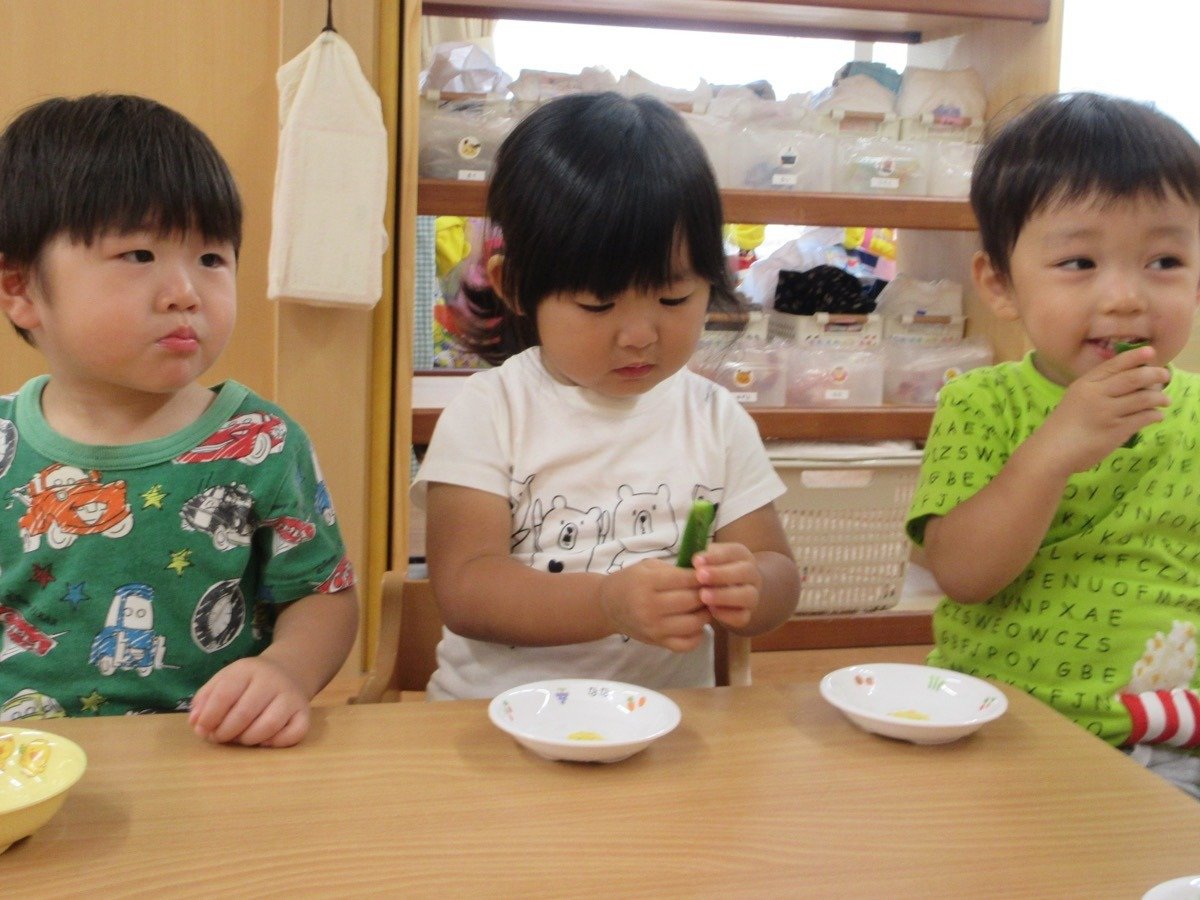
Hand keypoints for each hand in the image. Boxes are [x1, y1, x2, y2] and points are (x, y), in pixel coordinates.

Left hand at [188, 656, 310, 747]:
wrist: (288, 671)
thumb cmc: (248, 682)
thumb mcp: (224, 680)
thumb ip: (205, 699)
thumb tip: (195, 722)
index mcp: (247, 669)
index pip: (224, 695)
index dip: (209, 717)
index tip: (202, 729)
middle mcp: (272, 680)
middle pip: (245, 713)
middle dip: (225, 732)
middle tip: (219, 738)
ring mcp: (291, 696)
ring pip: (269, 725)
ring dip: (248, 740)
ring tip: (240, 738)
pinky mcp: (305, 712)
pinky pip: (294, 733)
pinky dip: (277, 742)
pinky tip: (264, 741)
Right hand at [599, 558, 712, 651]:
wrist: (608, 606)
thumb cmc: (631, 581)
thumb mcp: (648, 567)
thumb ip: (674, 570)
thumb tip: (705, 575)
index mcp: (647, 583)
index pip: (685, 579)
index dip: (702, 576)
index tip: (709, 574)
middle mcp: (649, 607)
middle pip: (692, 601)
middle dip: (706, 594)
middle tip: (711, 590)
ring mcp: (654, 628)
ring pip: (693, 623)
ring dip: (705, 614)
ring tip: (705, 606)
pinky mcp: (657, 642)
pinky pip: (686, 644)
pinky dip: (697, 635)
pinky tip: (696, 624)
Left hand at [692, 542, 761, 630]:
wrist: (725, 592)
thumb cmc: (710, 571)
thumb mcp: (707, 560)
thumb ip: (703, 560)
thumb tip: (698, 562)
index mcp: (741, 556)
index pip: (734, 552)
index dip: (716, 556)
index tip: (696, 561)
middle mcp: (752, 574)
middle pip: (745, 571)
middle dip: (721, 574)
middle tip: (700, 576)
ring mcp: (752, 595)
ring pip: (748, 595)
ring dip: (725, 595)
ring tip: (704, 596)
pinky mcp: (747, 614)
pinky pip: (742, 616)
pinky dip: (727, 614)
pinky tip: (711, 610)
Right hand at [1033, 345, 1168, 474]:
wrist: (1052, 451)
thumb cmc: (1063, 426)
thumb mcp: (1075, 398)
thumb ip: (1096, 389)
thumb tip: (1128, 380)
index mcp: (1085, 384)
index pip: (1114, 365)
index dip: (1134, 357)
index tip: (1150, 352)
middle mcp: (1097, 394)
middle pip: (1133, 378)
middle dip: (1154, 375)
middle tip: (1165, 376)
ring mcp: (1108, 413)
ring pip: (1143, 398)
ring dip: (1159, 397)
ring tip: (1164, 400)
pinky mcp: (1117, 431)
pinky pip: (1143, 418)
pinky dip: (1155, 415)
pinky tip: (1156, 416)